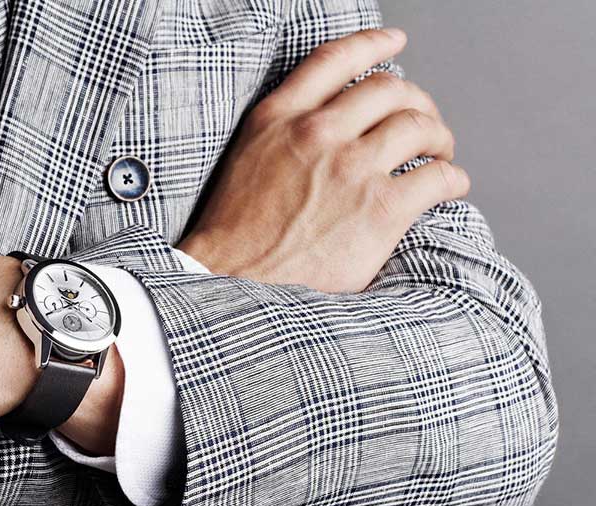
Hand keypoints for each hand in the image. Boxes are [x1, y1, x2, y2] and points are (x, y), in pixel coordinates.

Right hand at [180, 27, 469, 292]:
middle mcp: (318, 134)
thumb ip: (285, 129)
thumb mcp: (247, 159)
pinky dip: (452, 179)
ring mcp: (351, 169)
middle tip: (424, 122)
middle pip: (390, 90)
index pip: (336, 60)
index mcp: (279, 118)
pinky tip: (450, 187)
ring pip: (419, 128)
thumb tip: (331, 117)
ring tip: (441, 153)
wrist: (232, 283)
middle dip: (416, 101)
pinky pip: (437, 178)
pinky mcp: (380, 209)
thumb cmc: (237, 234)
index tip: (396, 43)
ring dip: (439, 137)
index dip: (374, 45)